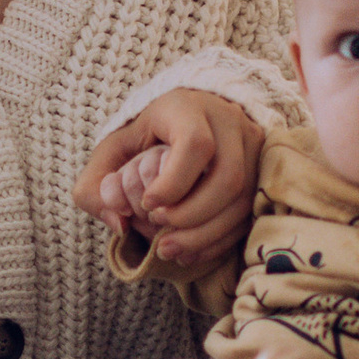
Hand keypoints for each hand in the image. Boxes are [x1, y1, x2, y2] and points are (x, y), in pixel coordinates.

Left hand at [74, 88, 262, 272]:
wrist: (188, 118)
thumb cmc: (145, 138)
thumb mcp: (111, 151)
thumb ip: (95, 186)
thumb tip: (118, 223)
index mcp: (187, 107)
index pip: (196, 144)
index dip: (173, 183)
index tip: (148, 204)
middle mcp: (229, 121)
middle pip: (228, 176)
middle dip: (192, 216)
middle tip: (160, 234)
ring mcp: (253, 145)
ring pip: (244, 198)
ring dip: (206, 234)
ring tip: (171, 250)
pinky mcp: (263, 170)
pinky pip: (250, 212)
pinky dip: (220, 239)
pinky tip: (192, 251)